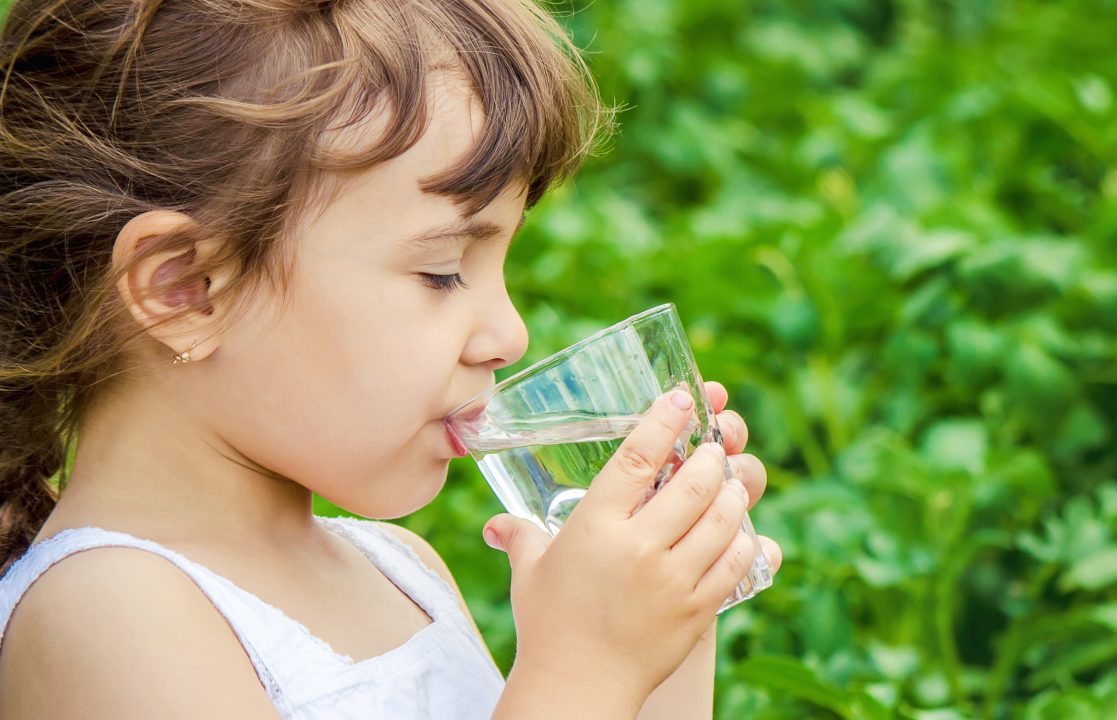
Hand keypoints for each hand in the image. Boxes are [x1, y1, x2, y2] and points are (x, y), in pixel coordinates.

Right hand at [483, 385, 776, 710]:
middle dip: (713, 456)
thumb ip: (520, 537)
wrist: (577, 688)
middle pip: (694, 484)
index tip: (682, 400)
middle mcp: (638, 548)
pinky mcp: (697, 610)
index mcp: (596, 527)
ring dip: (734, 493)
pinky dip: (745, 541)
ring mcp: (672, 581)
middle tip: (715, 447)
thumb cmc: (549, 625)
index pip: (639, 459)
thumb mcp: (531, 572)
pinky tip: (740, 532)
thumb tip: (496, 525)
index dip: (665, 422)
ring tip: (732, 482)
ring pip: (723, 520)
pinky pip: (736, 564)